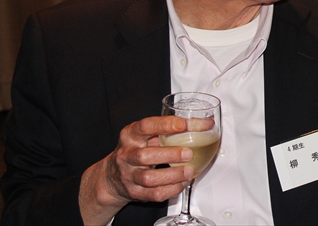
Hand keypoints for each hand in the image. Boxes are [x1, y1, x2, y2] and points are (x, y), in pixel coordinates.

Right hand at [78, 116, 194, 224]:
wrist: (113, 176)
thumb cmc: (137, 149)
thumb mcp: (148, 135)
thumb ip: (172, 128)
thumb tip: (204, 124)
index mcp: (130, 135)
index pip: (145, 126)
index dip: (165, 125)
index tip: (183, 124)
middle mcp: (126, 155)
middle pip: (145, 155)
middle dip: (170, 154)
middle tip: (188, 153)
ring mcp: (129, 175)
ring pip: (149, 178)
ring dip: (172, 175)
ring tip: (188, 171)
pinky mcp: (134, 192)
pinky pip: (154, 194)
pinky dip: (171, 189)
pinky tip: (182, 183)